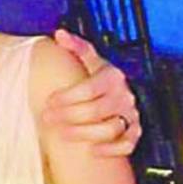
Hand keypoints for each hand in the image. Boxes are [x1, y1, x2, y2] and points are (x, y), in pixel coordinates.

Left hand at [43, 30, 141, 156]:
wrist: (116, 94)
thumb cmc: (98, 78)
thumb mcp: (89, 60)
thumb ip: (76, 47)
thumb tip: (59, 34)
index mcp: (113, 76)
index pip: (89, 88)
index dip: (67, 97)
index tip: (49, 102)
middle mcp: (125, 96)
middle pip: (96, 110)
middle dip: (68, 116)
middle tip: (47, 118)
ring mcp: (131, 115)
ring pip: (110, 129)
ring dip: (83, 133)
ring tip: (61, 133)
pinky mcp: (135, 132)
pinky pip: (127, 145)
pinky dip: (110, 149)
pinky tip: (91, 149)